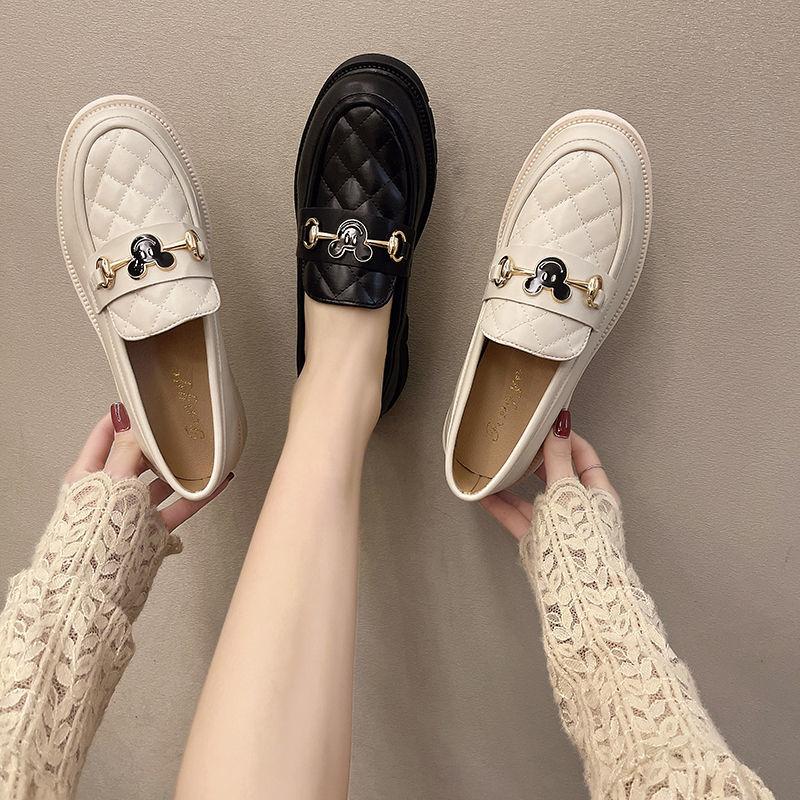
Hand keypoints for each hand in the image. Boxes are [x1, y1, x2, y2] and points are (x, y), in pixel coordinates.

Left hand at [64, 402, 232, 531]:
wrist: (96, 587)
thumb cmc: (93, 533)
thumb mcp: (112, 481)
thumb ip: (126, 451)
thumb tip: (129, 420)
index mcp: (89, 476)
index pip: (104, 436)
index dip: (122, 417)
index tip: (142, 402)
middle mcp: (111, 492)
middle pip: (137, 459)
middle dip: (157, 443)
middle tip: (178, 425)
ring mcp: (132, 511)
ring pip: (162, 483)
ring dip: (181, 469)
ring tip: (201, 453)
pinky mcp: (152, 529)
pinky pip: (179, 507)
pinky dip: (197, 495)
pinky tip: (215, 483)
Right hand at [480, 409, 618, 540]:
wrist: (576, 589)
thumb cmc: (581, 539)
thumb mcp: (567, 491)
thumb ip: (559, 459)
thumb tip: (560, 427)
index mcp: (597, 493)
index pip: (584, 456)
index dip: (567, 439)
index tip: (547, 425)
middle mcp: (579, 507)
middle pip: (557, 474)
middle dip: (538, 458)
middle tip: (519, 441)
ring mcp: (558, 524)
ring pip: (535, 496)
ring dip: (517, 481)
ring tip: (499, 464)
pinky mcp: (540, 539)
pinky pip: (518, 516)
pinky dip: (502, 505)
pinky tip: (485, 494)